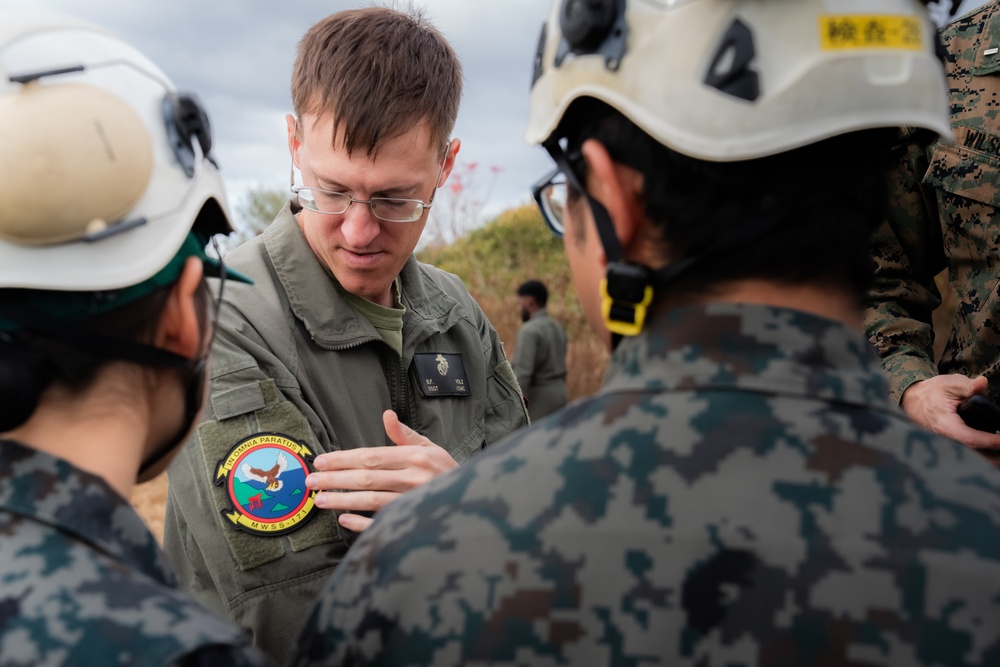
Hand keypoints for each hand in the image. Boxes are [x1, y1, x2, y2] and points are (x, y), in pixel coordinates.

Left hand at [305, 410, 458, 531]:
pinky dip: (362, 523)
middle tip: (311, 481)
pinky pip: (383, 523)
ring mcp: (412, 502)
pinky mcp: (413, 522)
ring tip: (320, 500)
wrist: (473, 500)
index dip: (344, 459)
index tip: (321, 460)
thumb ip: (404, 434)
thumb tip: (386, 415)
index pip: (371, 456)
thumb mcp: (430, 448)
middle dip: (335, 479)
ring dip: (343, 501)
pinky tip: (344, 520)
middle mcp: (413, 478)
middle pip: (366, 478)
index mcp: (415, 457)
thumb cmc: (447, 471)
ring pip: (371, 501)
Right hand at [901, 375, 999, 453]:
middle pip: (975, 455)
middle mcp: (947, 439)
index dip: (990, 441)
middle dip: (994, 457)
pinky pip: (970, 454)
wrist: (914, 401)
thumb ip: (968, 385)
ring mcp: (950, 445)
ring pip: (973, 457)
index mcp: (946, 425)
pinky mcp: (953, 446)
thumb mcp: (949, 384)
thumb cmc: (931, 393)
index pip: (970, 438)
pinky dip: (984, 453)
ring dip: (990, 457)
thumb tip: (982, 383)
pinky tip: (995, 450)